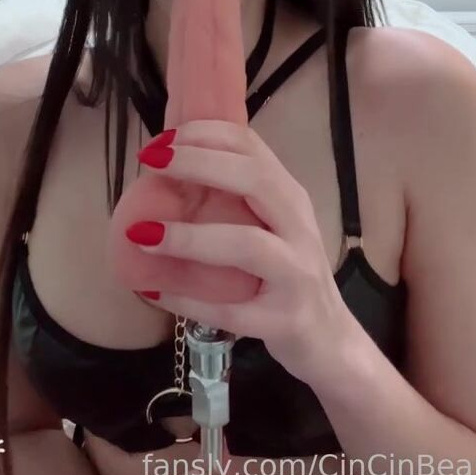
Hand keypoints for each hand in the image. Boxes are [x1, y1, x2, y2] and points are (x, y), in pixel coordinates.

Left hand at [126, 120, 361, 386]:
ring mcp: (296, 275)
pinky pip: (230, 311)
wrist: (332, 339)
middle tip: (150, 161)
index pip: (254, 148)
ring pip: (246, 244)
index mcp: (291, 198)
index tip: (163, 138)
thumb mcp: (275, 227)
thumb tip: (170, 171)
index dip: (207, 135)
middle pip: (255, 180)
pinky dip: (188, 299)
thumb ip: (240, 199)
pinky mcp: (284, 321)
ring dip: (190, 237)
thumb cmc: (290, 275)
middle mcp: (299, 228)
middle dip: (199, 163)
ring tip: (144, 233)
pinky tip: (155, 291)